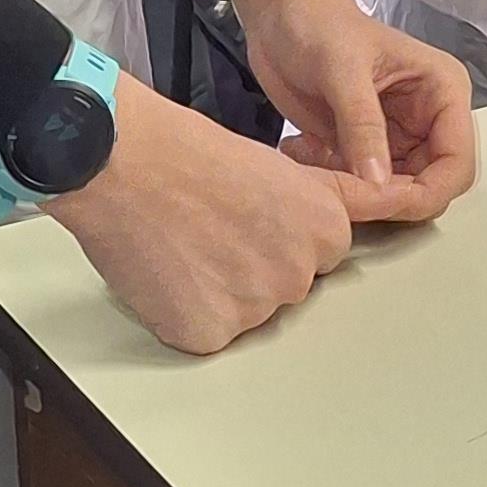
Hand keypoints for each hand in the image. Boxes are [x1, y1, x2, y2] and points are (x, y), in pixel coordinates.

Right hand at [51, 70, 396, 353]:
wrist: (120, 165)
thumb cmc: (184, 152)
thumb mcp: (276, 163)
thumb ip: (319, 196)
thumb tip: (365, 202)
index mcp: (325, 229)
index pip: (323, 253)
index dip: (282, 235)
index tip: (252, 221)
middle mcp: (298, 275)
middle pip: (287, 286)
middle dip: (256, 266)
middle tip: (212, 230)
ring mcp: (254, 310)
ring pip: (246, 311)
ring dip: (221, 291)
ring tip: (184, 245)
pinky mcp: (208, 334)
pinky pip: (206, 331)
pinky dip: (185, 312)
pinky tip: (167, 273)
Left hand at [227, 0, 477, 223]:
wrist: (278, 15)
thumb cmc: (317, 25)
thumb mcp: (342, 70)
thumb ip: (363, 127)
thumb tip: (379, 186)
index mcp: (442, 91)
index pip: (457, 161)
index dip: (427, 191)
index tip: (382, 201)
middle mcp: (429, 118)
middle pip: (431, 184)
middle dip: (389, 197)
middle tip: (342, 192)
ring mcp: (398, 135)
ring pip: (395, 190)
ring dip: (357, 191)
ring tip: (315, 163)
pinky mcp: (367, 146)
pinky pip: (363, 184)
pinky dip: (336, 181)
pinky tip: (304, 151)